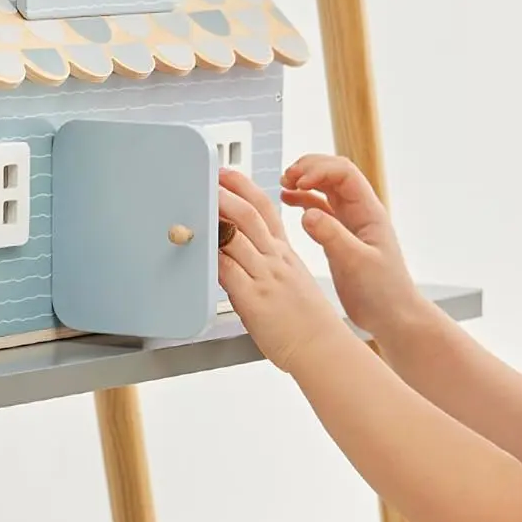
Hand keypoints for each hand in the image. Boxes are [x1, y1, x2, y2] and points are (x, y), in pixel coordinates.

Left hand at [217, 168, 350, 372]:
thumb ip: (268, 265)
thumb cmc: (306, 322)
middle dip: (227, 193)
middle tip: (209, 179)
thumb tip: (239, 256)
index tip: (228, 174)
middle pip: (250, 216)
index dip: (245, 188)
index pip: (266, 210)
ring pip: (238, 237)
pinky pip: (228, 271)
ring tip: (198, 204)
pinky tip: (200, 249)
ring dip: (217, 218)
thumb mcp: (292, 281)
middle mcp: (276, 260)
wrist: (322, 348)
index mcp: (285, 254)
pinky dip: (213, 257)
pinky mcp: (254, 299)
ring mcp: (266, 278)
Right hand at [280, 155, 423, 342]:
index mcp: (369, 212)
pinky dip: (303, 201)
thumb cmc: (384, 292)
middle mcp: (360, 213)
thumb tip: (307, 213)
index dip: (319, 170)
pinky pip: (320, 209)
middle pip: (333, 173)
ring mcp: (349, 224)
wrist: (393, 316)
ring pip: (325, 189)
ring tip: (283, 185)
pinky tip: (287, 201)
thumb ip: (332, 236)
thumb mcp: (356, 263)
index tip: (298, 182)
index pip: (344, 173)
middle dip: (309, 169)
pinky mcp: (340, 238)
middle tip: (286, 177)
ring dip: (304, 182)